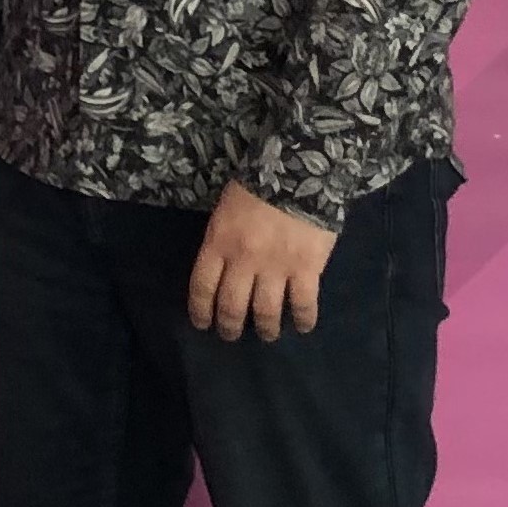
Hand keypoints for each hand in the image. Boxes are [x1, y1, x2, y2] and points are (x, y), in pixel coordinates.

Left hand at [187, 181, 336, 341]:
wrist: (297, 171)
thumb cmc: (257, 185)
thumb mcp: (225, 210)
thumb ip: (222, 240)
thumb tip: (222, 266)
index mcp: (218, 243)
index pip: (202, 286)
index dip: (200, 310)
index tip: (202, 324)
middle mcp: (244, 261)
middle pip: (231, 305)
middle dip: (229, 326)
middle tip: (231, 335)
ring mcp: (276, 268)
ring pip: (265, 311)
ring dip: (265, 328)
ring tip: (267, 335)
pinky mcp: (307, 269)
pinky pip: (303, 303)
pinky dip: (303, 319)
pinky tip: (302, 326)